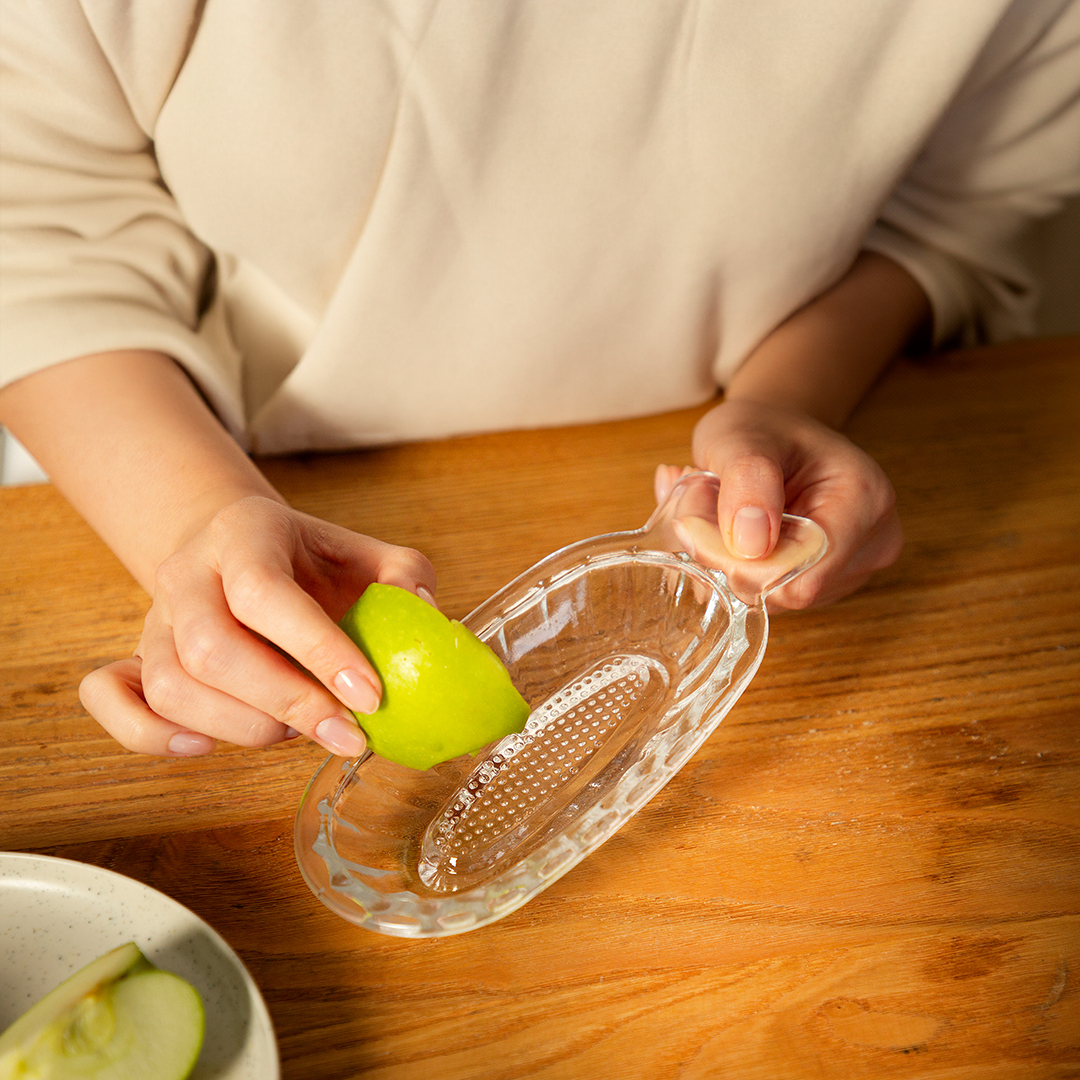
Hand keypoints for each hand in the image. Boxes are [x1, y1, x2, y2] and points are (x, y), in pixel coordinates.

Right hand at [79, 496, 435, 755]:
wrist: (240, 550)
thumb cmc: (310, 562)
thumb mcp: (363, 552)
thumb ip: (403, 576)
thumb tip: (424, 613)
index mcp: (244, 533)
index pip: (264, 593)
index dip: (317, 649)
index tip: (370, 695)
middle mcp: (187, 574)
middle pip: (212, 650)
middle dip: (288, 703)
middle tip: (347, 732)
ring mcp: (153, 619)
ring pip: (173, 687)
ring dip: (244, 726)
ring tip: (301, 729)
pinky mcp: (134, 659)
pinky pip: (113, 702)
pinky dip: (153, 735)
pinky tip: (210, 747)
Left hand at [656, 397, 901, 610]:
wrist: (773, 432)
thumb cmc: (761, 429)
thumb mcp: (740, 437)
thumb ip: (746, 481)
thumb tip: (750, 545)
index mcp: (865, 500)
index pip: (803, 576)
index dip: (740, 565)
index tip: (698, 523)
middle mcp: (872, 543)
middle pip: (788, 593)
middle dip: (728, 559)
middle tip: (700, 508)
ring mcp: (852, 569)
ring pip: (773, 599)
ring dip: (727, 564)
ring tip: (720, 515)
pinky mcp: (828, 584)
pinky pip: (769, 597)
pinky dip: (736, 570)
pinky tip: (733, 534)